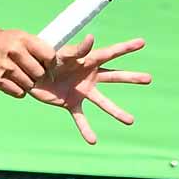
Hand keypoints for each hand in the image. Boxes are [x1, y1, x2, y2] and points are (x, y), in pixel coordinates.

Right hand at [0, 30, 55, 98]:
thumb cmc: (5, 45)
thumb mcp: (20, 38)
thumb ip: (37, 48)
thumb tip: (56, 63)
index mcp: (23, 39)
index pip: (49, 55)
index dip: (50, 64)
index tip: (47, 65)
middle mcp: (14, 51)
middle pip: (39, 73)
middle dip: (38, 76)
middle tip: (31, 73)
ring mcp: (4, 66)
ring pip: (29, 84)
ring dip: (27, 84)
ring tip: (19, 76)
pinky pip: (18, 92)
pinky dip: (17, 90)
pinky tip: (11, 82)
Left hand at [29, 35, 150, 143]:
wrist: (30, 74)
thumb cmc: (46, 59)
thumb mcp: (61, 54)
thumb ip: (77, 50)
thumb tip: (92, 38)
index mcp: (88, 60)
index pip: (111, 52)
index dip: (126, 47)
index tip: (142, 42)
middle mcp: (89, 76)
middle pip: (115, 76)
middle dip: (131, 78)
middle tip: (149, 78)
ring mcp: (82, 91)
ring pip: (103, 102)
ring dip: (116, 112)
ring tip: (131, 121)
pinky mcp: (71, 103)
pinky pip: (80, 118)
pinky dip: (86, 129)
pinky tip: (93, 140)